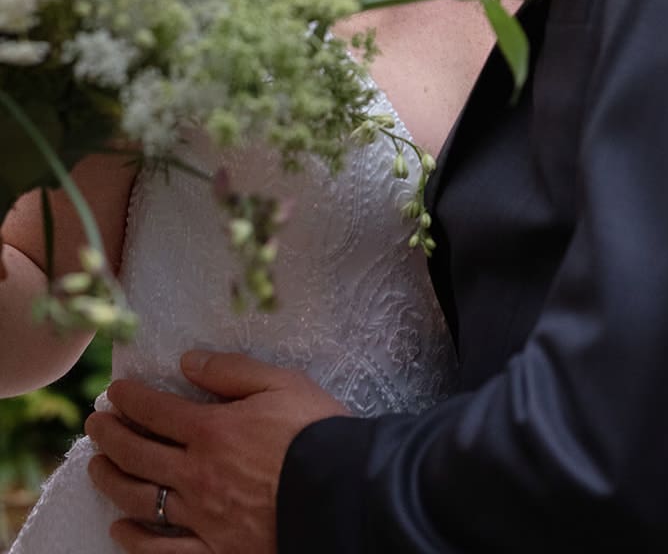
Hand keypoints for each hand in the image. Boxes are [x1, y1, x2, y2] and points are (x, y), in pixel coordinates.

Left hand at [84, 350, 347, 552]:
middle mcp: (197, 475)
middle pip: (137, 454)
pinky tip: (120, 530)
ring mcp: (202, 518)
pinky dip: (135, 541)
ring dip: (111, 481)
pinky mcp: (214, 550)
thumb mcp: (281, 383)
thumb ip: (231, 371)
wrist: (343, 493)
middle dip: (109, 436)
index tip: (114, 391)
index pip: (155, 411)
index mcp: (212, 430)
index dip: (129, 399)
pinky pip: (162, 551)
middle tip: (94, 425)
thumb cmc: (316, 432)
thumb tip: (189, 362)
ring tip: (96, 468)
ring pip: (140, 500)